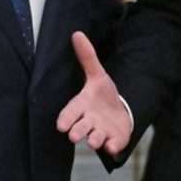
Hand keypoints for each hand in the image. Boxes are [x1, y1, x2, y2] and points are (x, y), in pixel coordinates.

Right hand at [56, 31, 131, 154]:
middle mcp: (89, 122)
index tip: (61, 125)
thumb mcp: (97, 75)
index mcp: (82, 106)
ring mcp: (101, 132)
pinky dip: (112, 147)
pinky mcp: (113, 141)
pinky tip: (113, 146)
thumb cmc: (102, 96)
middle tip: (73, 135)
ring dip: (93, 139)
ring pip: (94, 139)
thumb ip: (87, 57)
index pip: (70, 113)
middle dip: (77, 131)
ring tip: (93, 140)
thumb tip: (77, 33)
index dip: (66, 119)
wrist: (119, 113)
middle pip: (79, 129)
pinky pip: (112, 146)